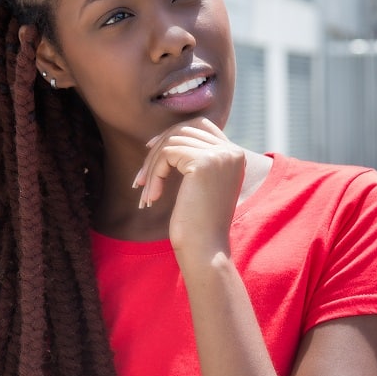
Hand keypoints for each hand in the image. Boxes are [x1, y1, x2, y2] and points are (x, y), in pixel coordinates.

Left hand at [133, 117, 244, 259]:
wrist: (205, 250)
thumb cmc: (198, 224)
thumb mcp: (200, 185)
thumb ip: (194, 158)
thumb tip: (166, 135)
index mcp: (235, 155)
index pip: (200, 125)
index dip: (172, 134)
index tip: (150, 151)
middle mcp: (232, 151)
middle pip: (184, 129)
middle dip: (158, 148)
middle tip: (141, 175)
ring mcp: (220, 155)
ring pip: (172, 141)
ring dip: (152, 165)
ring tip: (146, 191)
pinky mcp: (204, 162)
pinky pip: (167, 154)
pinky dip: (154, 173)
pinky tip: (153, 196)